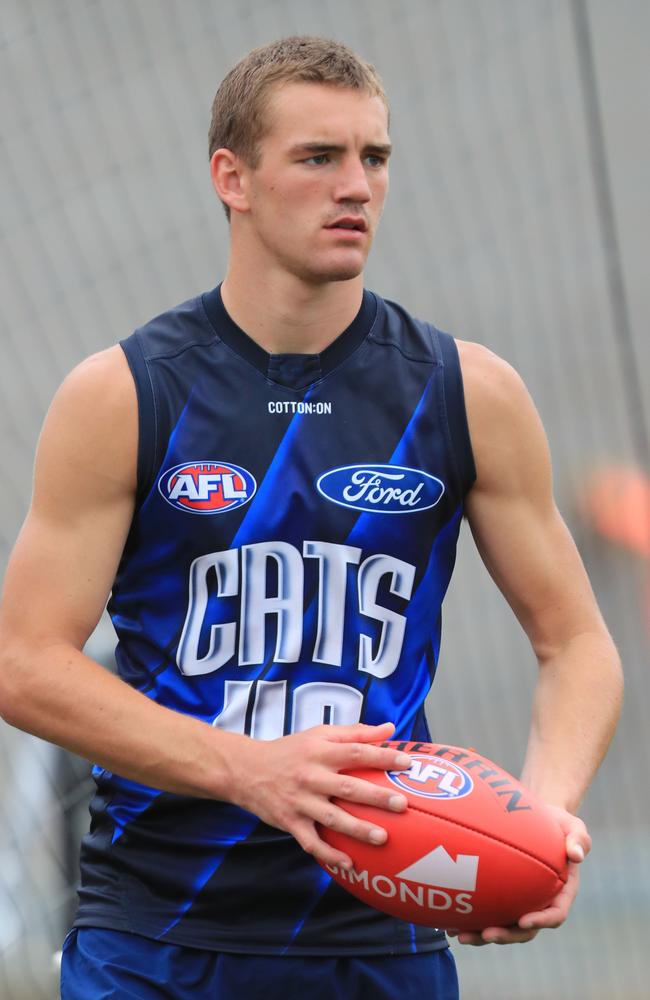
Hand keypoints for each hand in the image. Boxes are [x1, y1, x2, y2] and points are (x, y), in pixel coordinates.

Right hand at [227, 721, 410, 868]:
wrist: (246, 770)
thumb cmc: (290, 750)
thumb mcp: (319, 734)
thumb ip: (355, 733)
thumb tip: (390, 729)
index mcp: (320, 752)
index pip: (356, 752)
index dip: (382, 756)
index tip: (407, 762)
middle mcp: (311, 776)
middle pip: (348, 787)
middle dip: (376, 797)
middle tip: (402, 804)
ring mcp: (300, 802)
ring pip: (332, 817)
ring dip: (358, 829)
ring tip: (383, 838)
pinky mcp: (290, 822)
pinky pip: (311, 842)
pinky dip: (329, 854)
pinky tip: (349, 864)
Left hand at [447, 806, 590, 945]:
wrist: (539, 820)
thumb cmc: (558, 823)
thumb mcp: (574, 826)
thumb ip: (579, 839)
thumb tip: (576, 855)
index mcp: (561, 893)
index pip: (555, 914)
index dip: (540, 921)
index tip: (523, 921)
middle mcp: (541, 903)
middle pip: (525, 930)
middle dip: (506, 936)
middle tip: (486, 935)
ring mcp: (521, 902)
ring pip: (503, 925)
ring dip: (483, 935)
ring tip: (460, 936)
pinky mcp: (503, 896)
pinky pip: (489, 911)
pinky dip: (472, 918)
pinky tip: (450, 921)